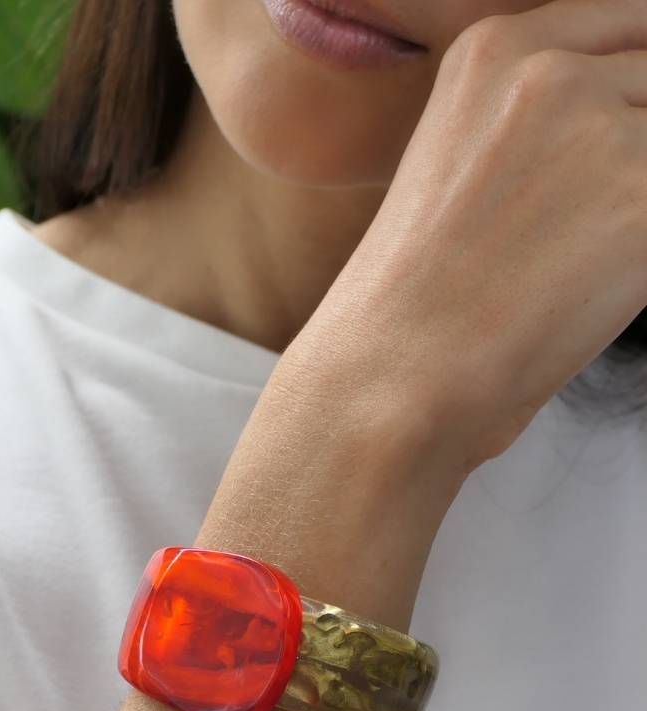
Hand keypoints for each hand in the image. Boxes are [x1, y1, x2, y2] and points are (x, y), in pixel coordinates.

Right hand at [299, 0, 646, 475]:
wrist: (391, 374)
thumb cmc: (416, 299)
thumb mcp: (459, 164)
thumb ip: (549, 115)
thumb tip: (629, 127)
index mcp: (493, 48)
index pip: (635, 25)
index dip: (634, 96)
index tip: (614, 156)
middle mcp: (549, 70)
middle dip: (636, 158)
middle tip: (577, 227)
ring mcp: (599, 131)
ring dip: (639, 204)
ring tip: (573, 262)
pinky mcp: (644, 200)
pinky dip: (646, 257)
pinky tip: (590, 290)